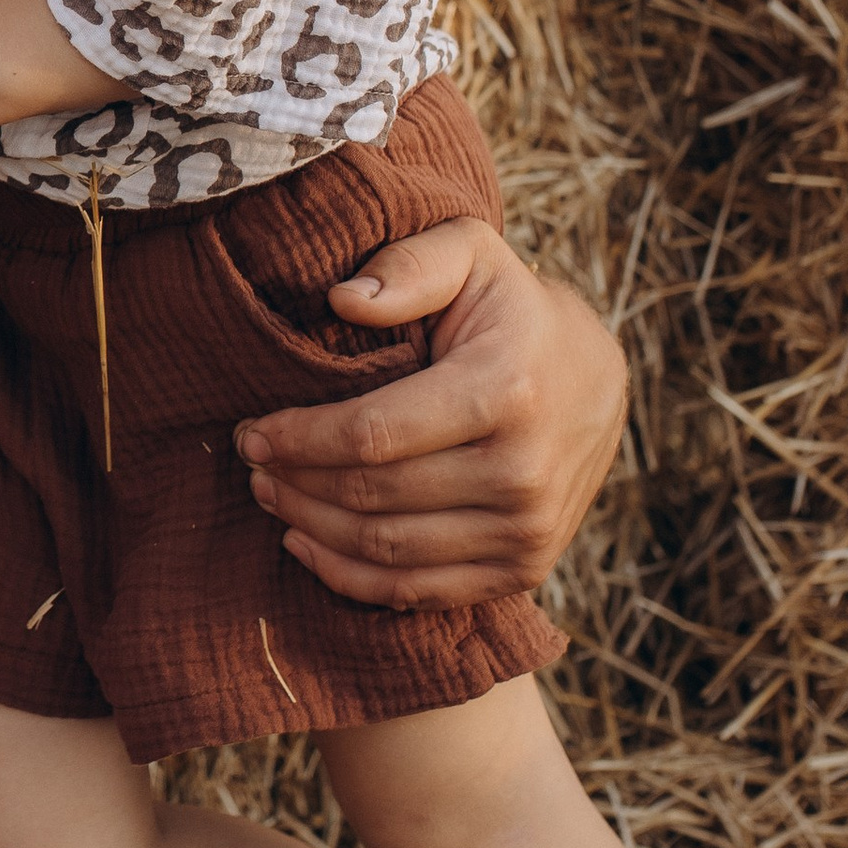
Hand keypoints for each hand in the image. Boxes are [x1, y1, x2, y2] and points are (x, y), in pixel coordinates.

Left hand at [235, 218, 626, 609]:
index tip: (252, 431)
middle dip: (296, 481)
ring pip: (387, 549)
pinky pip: (419, 591)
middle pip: (373, 496)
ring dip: (313, 527)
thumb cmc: (511, 311)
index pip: (374, 435)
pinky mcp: (526, 567)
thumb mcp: (471, 256)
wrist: (595, 379)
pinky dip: (351, 577)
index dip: (299, 439)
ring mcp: (530, 528)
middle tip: (252, 462)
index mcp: (506, 391)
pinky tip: (307, 543)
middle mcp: (524, 470)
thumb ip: (411, 264)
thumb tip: (343, 300)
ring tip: (271, 495)